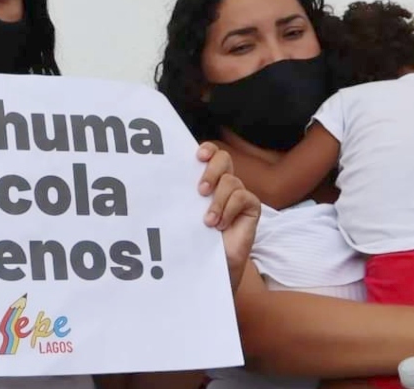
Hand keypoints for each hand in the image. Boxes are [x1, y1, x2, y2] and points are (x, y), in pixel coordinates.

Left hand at [195, 141, 259, 291]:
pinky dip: (229, 210)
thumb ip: (182, 196)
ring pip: (230, 181)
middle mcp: (223, 183)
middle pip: (223, 158)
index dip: (207, 149)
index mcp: (207, 179)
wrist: (211, 264)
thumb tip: (163, 181)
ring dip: (217, 201)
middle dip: (212, 170)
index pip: (210, 153)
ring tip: (208, 221)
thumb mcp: (184, 214)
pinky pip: (242, 197)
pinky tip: (221, 225)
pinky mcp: (250, 206)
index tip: (198, 157)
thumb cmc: (195, 238)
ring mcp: (238, 194)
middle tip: (200, 191)